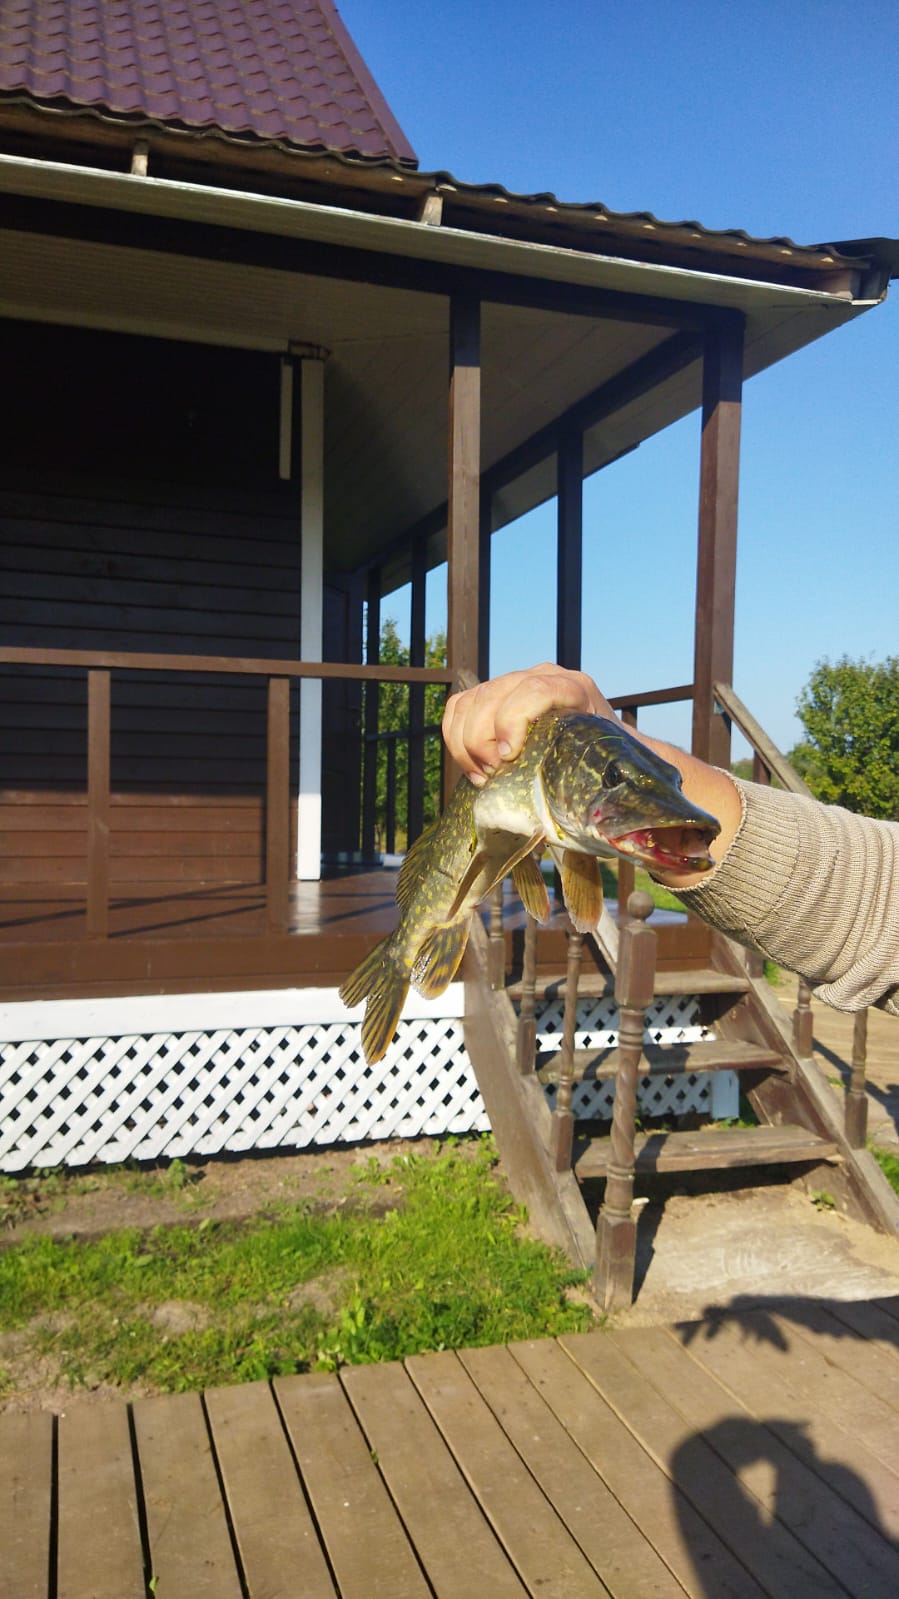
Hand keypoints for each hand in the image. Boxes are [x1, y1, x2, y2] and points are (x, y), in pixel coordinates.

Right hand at [443, 663, 613, 784]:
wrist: (599, 745)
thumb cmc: (603, 759)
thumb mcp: (602, 763)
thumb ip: (590, 774)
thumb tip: (564, 806)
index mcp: (575, 688)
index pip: (534, 690)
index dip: (512, 721)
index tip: (507, 759)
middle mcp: (541, 675)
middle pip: (493, 696)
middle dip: (483, 741)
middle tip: (494, 777)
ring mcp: (514, 681)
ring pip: (470, 703)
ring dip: (467, 744)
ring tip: (484, 776)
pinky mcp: (492, 694)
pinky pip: (458, 706)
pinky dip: (455, 738)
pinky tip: (473, 767)